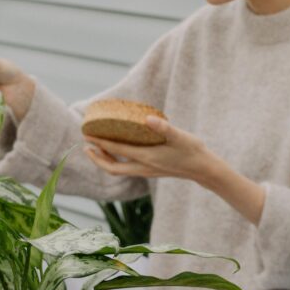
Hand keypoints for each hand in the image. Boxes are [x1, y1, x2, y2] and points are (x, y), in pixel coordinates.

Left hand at [84, 116, 214, 180]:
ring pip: (119, 170)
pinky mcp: (151, 170)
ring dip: (105, 160)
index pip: (117, 151)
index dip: (100, 142)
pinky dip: (117, 160)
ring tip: (96, 148)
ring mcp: (147, 171)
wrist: (203, 169)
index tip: (87, 134)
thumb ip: (163, 127)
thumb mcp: (180, 136)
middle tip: (85, 145)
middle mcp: (144, 167)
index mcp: (147, 158)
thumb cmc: (192, 151)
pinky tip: (117, 150)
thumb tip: (147, 118)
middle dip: (96, 157)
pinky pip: (127, 168)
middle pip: (112, 168)